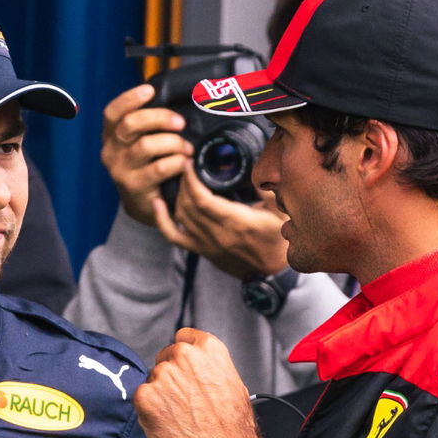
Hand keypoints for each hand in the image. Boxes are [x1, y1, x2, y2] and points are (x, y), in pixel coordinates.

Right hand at [99, 84, 191, 227]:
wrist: (143, 204)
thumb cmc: (146, 166)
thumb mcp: (141, 143)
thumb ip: (149, 124)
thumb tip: (175, 99)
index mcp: (111, 136)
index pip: (112, 112)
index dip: (129, 98)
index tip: (149, 90)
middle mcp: (111, 151)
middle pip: (130, 124)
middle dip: (160, 118)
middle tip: (180, 122)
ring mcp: (120, 170)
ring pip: (146, 145)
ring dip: (173, 143)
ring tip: (187, 148)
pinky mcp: (134, 187)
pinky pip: (159, 168)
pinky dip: (177, 162)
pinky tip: (185, 163)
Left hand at [133, 328, 257, 437]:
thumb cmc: (232, 428)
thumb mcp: (233, 384)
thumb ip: (212, 368)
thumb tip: (199, 368)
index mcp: (209, 349)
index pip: (183, 337)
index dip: (183, 355)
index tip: (184, 367)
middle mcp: (184, 355)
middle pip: (165, 357)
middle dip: (171, 375)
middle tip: (184, 400)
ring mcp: (163, 374)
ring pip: (152, 378)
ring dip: (160, 394)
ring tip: (180, 416)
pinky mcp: (145, 396)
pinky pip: (141, 398)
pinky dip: (149, 410)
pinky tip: (168, 423)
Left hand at [153, 171, 290, 278]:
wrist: (270, 274)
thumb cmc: (277, 240)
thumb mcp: (280, 212)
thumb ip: (268, 190)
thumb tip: (257, 167)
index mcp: (236, 222)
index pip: (203, 198)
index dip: (191, 179)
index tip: (189, 162)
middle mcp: (217, 233)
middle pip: (188, 204)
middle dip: (183, 182)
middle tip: (185, 165)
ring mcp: (206, 244)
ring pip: (180, 216)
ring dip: (177, 195)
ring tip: (181, 179)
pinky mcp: (200, 250)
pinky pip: (173, 236)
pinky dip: (162, 220)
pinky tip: (157, 204)